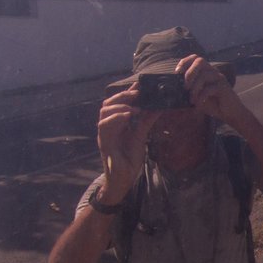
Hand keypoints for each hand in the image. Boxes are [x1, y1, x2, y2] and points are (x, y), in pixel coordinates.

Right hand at [96, 87, 158, 201]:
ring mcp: (105, 134)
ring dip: (119, 106)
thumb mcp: (142, 135)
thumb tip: (158, 106)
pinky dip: (116, 118)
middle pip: (108, 103)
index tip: (140, 84)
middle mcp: (109, 126)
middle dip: (123, 95)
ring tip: (134, 107)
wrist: (124, 178)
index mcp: (117, 123)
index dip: (128, 92)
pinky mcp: (104, 142)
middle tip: (138, 93)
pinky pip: (104, 126)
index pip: (119, 103)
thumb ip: (147, 121)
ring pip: (104, 111)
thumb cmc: (130, 158)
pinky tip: (127, 116)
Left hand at [177, 55, 243, 124]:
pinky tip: (198, 104)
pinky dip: (201, 96)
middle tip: (185, 87)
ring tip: (192, 99)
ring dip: (194, 88)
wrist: (230, 114)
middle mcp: (213, 72)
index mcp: (207, 71)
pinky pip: (209, 88)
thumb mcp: (198, 96)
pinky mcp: (224, 88)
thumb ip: (189, 89)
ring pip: (203, 75)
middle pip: (200, 61)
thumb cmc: (213, 104)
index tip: (177, 72)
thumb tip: (174, 87)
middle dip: (189, 72)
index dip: (185, 62)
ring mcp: (219, 79)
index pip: (195, 58)